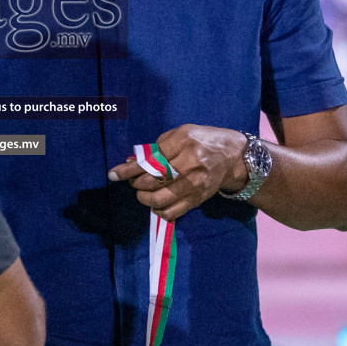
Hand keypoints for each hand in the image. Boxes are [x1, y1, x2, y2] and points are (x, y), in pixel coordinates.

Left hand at [106, 124, 248, 221]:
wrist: (233, 157)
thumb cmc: (203, 140)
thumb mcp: (180, 134)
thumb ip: (156, 148)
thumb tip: (131, 162)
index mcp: (184, 142)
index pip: (149, 160)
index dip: (128, 170)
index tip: (113, 175)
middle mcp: (190, 164)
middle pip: (151, 181)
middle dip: (136, 183)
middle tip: (134, 180)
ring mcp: (194, 184)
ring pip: (158, 199)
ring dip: (144, 198)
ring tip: (142, 192)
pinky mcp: (198, 199)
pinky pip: (171, 212)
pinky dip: (158, 210)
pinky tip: (155, 203)